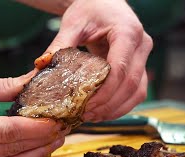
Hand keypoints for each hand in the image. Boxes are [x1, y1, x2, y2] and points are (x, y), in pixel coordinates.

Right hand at [0, 72, 68, 156]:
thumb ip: (7, 87)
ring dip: (36, 153)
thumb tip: (34, 82)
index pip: (11, 132)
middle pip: (14, 149)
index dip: (37, 128)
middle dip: (42, 140)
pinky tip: (35, 149)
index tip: (57, 121)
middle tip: (62, 129)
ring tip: (55, 140)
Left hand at [46, 0, 152, 120]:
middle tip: (87, 115)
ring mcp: (144, 56)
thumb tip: (41, 66)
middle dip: (109, 104)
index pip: (121, 69)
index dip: (106, 92)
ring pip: (138, 91)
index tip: (87, 106)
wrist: (105, 3)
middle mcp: (141, 45)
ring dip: (117, 108)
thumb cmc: (91, 9)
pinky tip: (104, 111)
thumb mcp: (73, 23)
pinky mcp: (140, 65)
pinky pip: (137, 91)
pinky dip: (122, 104)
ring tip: (93, 116)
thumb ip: (59, 44)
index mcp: (127, 32)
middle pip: (131, 84)